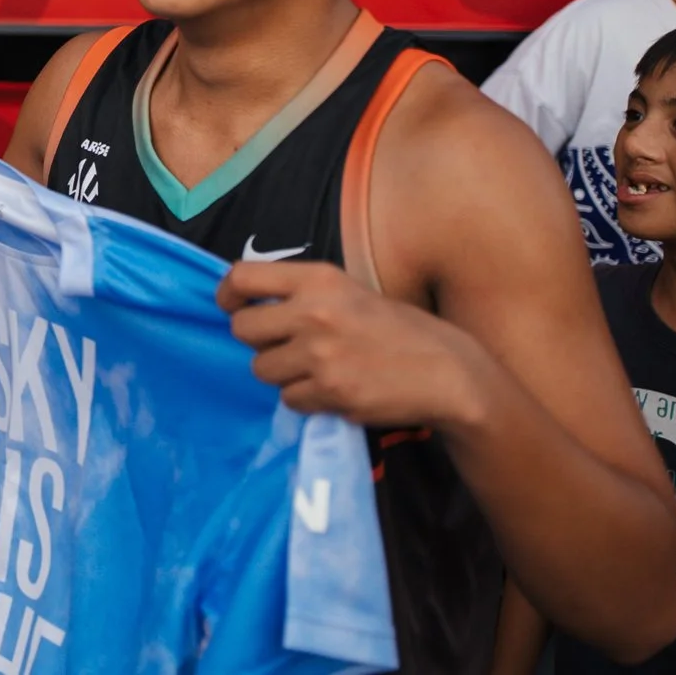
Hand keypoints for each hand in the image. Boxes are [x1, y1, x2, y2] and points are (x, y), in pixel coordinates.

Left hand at [219, 260, 484, 429]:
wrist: (447, 372)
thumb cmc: (396, 330)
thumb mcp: (349, 292)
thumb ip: (302, 293)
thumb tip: (246, 301)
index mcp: (319, 280)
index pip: (243, 277)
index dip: (228, 294)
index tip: (233, 306)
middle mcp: (315, 312)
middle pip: (243, 329)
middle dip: (258, 341)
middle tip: (284, 345)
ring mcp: (321, 354)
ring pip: (262, 368)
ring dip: (282, 373)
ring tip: (316, 368)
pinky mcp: (331, 392)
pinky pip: (289, 398)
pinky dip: (305, 398)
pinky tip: (333, 389)